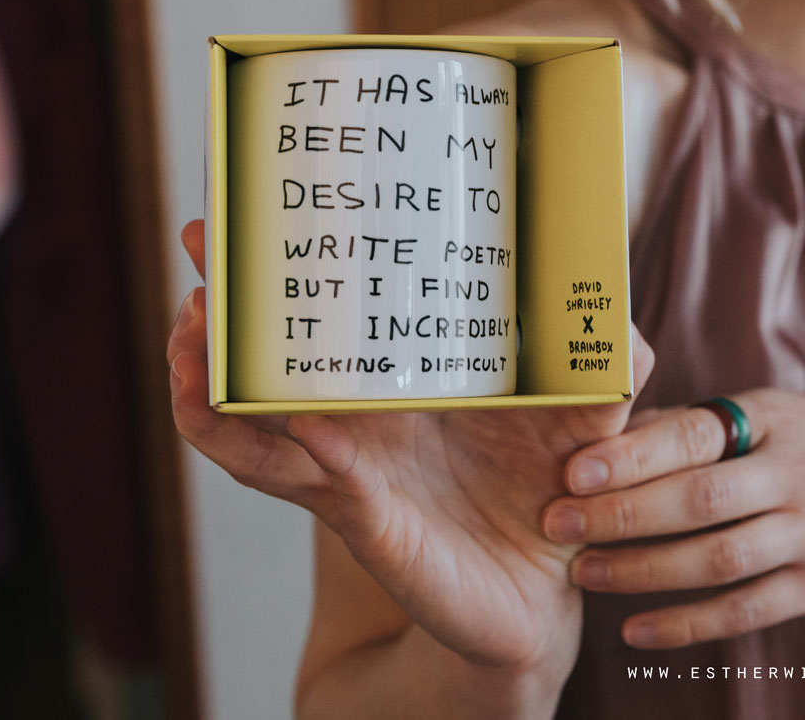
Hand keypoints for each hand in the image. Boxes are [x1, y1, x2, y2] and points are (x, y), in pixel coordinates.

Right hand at [167, 220, 653, 677]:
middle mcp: (355, 423)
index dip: (278, 270)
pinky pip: (314, 481)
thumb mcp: (586, 409)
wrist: (544, 595)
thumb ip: (605, 350)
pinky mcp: (369, 521)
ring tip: (193, 334)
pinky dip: (292, 451)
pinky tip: (291, 415)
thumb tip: (611, 287)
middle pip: (259, 362)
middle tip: (195, 245)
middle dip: (216, 307)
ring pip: (251, 427)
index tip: (242, 209)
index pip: (323, 317)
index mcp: (397, 382)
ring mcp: (349, 472)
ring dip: (213, 381)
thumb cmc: (551, 489)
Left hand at [538, 389, 804, 647]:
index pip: (696, 434)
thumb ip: (701, 424)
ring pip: (719, 561)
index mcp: (776, 420)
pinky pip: (747, 611)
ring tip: (584, 573)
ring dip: (645, 570)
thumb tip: (611, 429)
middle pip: (700, 500)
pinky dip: (688, 624)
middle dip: (623, 514)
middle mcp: (798, 475)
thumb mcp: (777, 411)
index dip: (633, 454)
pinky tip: (636, 629)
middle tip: (556, 524)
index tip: (573, 469)